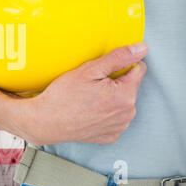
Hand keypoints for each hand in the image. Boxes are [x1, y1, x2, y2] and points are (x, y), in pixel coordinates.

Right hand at [17, 42, 148, 145]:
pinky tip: (88, 110)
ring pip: (122, 103)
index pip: (138, 69)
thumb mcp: (89, 70)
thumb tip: (141, 49)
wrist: (45, 122)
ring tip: (87, 97)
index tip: (103, 69)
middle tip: (91, 84)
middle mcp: (127, 113)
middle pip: (129, 87)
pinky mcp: (109, 136)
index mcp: (125, 95)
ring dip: (110, 98)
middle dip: (114, 82)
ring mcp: (119, 127)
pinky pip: (114, 118)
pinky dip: (104, 113)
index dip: (120, 65)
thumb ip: (118, 58)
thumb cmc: (63, 97)